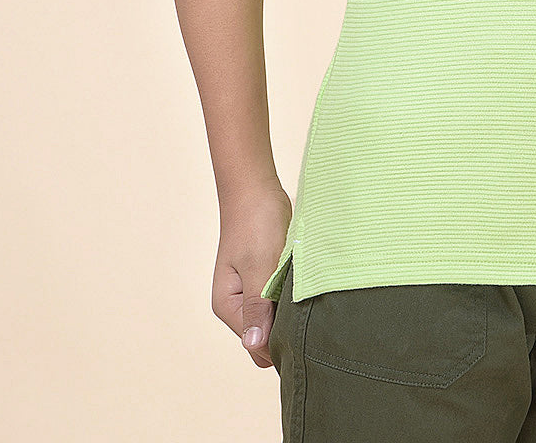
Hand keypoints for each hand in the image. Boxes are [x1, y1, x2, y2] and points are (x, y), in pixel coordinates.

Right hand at [212, 179, 292, 368]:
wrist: (257, 188)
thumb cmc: (256, 223)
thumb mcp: (258, 266)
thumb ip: (256, 307)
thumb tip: (254, 346)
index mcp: (228, 306)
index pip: (257, 347)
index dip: (280, 345)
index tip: (303, 334)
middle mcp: (237, 304)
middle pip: (266, 338)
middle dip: (286, 332)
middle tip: (308, 314)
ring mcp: (252, 292)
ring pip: (275, 320)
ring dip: (290, 314)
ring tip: (305, 295)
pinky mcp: (265, 279)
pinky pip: (280, 302)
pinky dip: (291, 299)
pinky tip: (303, 286)